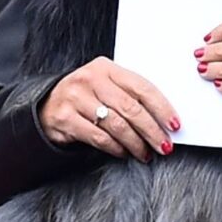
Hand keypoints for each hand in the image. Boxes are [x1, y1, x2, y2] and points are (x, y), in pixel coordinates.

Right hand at [38, 56, 179, 161]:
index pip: (141, 88)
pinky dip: (116, 148)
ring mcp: (75, 98)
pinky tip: (123, 152)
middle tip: (164, 146)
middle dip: (152, 131)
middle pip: (131, 108)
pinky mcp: (65, 118)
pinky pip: (99, 138)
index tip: (174, 125)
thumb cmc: (86, 97)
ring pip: (117, 126)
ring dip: (136, 144)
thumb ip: (129, 95)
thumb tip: (163, 120)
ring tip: (144, 153)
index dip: (162, 108)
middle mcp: (89, 80)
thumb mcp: (105, 86)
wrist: (47, 105)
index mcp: (105, 68)